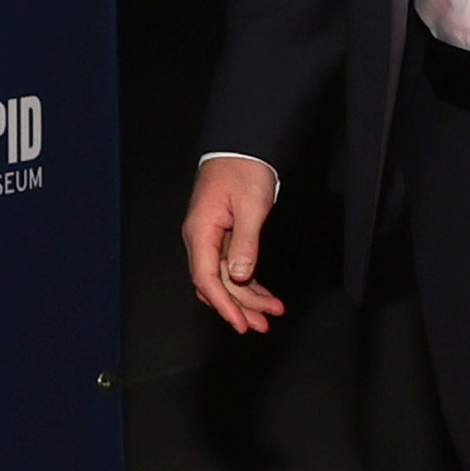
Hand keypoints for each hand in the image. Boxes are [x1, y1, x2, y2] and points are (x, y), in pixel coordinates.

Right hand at [182, 156, 284, 333]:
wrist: (241, 147)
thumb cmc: (244, 170)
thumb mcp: (250, 205)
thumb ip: (245, 242)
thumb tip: (240, 276)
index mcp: (200, 232)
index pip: (207, 279)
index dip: (224, 304)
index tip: (241, 323)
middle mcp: (200, 239)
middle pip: (216, 283)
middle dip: (240, 306)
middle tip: (263, 323)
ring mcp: (210, 239)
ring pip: (225, 278)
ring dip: (246, 298)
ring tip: (269, 313)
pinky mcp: (222, 236)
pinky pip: (231, 267)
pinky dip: (246, 282)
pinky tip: (261, 294)